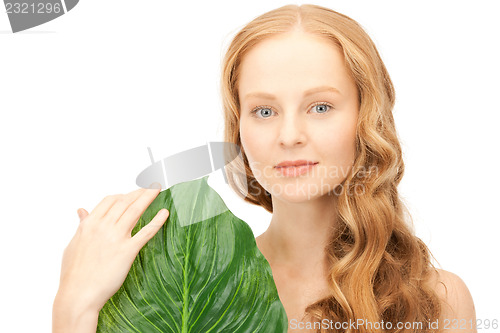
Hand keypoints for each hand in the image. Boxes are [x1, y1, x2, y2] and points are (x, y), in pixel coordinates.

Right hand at [55, 185, 168, 313]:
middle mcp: (103, 227)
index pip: (110, 200)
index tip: (132, 194)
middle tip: (150, 187)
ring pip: (135, 210)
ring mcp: (116, 238)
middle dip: (139, 192)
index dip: (123, 195)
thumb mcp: (73, 245)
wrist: (78, 295)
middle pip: (125, 202)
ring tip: (158, 189)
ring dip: (148, 197)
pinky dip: (157, 221)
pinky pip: (146, 232)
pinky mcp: (128, 251)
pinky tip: (165, 213)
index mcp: (89, 224)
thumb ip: (81, 225)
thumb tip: (82, 211)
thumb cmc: (73, 274)